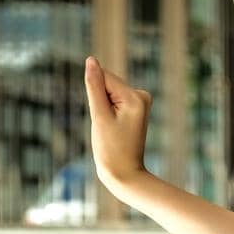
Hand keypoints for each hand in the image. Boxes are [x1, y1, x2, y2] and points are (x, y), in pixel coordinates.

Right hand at [83, 56, 151, 189]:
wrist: (124, 172)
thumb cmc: (110, 147)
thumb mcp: (99, 115)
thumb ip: (94, 85)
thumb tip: (91, 60)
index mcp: (136, 96)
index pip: (104, 78)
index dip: (96, 97)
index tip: (105, 118)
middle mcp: (142, 96)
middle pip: (107, 84)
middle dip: (100, 102)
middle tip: (108, 126)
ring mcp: (140, 102)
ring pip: (108, 93)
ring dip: (103, 108)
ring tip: (111, 128)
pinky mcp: (135, 109)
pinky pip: (112, 102)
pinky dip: (107, 113)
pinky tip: (114, 127)